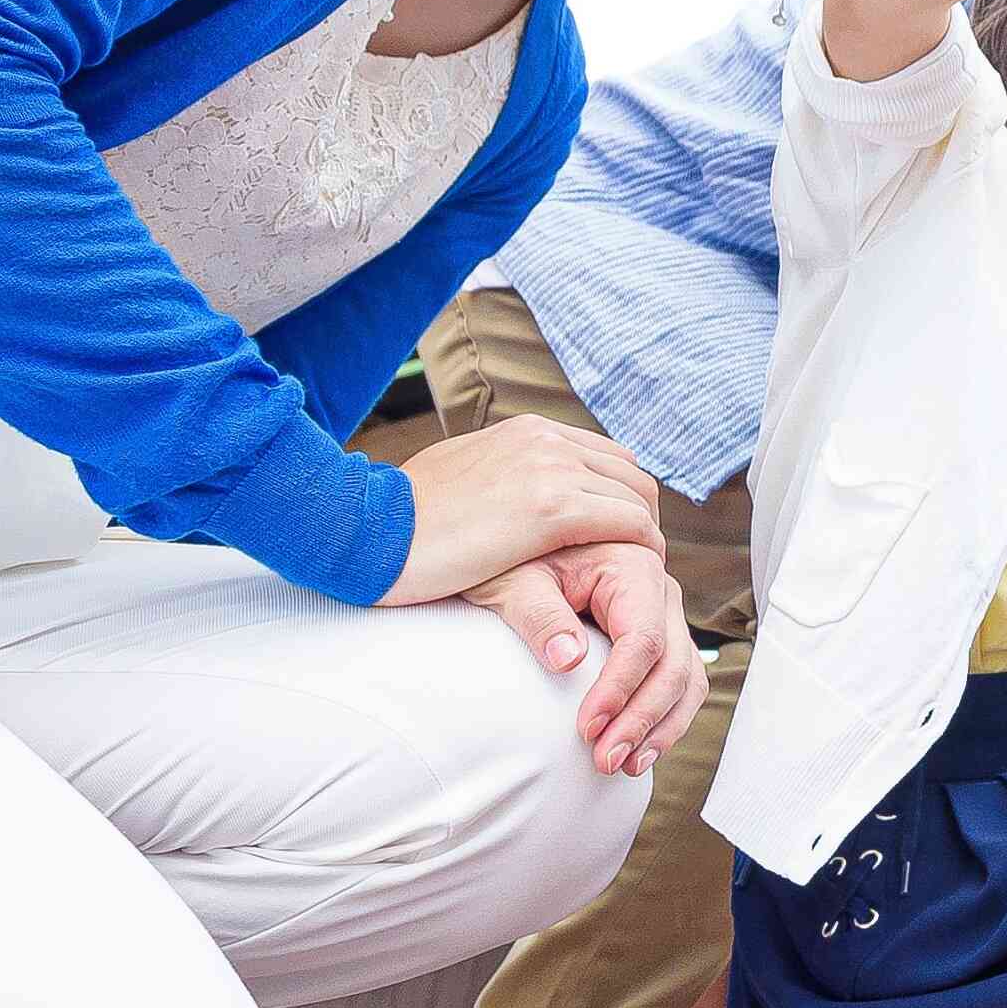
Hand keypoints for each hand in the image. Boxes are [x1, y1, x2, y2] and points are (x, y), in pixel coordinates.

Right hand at [387, 416, 663, 605]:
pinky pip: (625, 524)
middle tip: (636, 558)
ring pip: (635, 500)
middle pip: (630, 475)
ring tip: (635, 573)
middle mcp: (545, 440)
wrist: (363, 528)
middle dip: (640, 516)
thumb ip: (500, 477)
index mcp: (528, 431)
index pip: (606, 457)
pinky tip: (630, 576)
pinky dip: (639, 548)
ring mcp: (551, 469)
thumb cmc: (402, 519)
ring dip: (643, 535)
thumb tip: (512, 495)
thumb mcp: (460, 477)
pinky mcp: (550, 509)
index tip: (619, 535)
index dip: (621, 497)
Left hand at [463, 541, 707, 775]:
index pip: (644, 639)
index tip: (586, 727)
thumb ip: (541, 616)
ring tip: (626, 765)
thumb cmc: (518, 558)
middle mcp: (660, 592)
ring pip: (686, 679)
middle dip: (642, 718)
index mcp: (633, 567)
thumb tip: (567, 660)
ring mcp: (664, 617)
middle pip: (674, 665)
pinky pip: (678, 682)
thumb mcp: (516, 581)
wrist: (524, 544)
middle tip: (605, 759)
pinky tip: (639, 750)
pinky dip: (665, 719)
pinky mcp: (658, 638)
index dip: (620, 688)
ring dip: (661, 727)